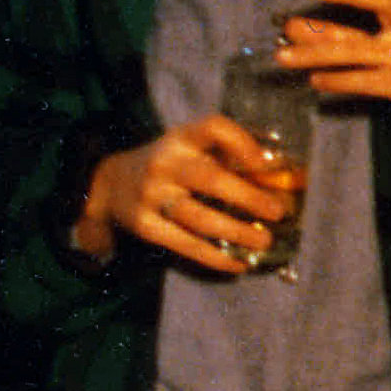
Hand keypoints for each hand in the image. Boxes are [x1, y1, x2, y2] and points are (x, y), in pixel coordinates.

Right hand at [77, 114, 299, 273]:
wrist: (110, 183)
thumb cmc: (171, 164)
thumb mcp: (191, 146)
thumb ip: (228, 153)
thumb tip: (279, 172)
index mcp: (182, 138)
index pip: (213, 127)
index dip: (242, 142)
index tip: (266, 163)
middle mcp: (165, 164)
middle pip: (210, 179)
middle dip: (249, 197)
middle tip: (277, 212)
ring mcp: (151, 196)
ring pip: (199, 217)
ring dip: (237, 231)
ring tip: (264, 241)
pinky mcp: (145, 226)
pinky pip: (185, 244)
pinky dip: (215, 257)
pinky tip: (239, 263)